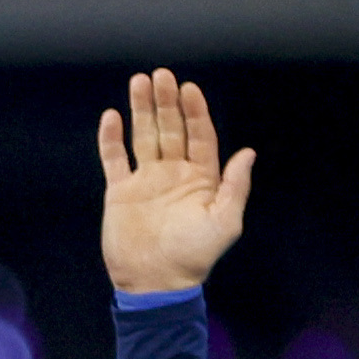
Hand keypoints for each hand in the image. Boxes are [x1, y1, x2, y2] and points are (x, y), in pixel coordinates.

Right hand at [97, 68, 255, 293]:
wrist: (155, 282)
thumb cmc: (194, 255)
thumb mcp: (225, 222)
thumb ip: (234, 186)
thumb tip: (247, 153)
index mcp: (201, 178)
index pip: (199, 136)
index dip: (195, 112)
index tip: (189, 89)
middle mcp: (173, 173)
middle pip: (170, 129)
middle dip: (166, 102)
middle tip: (161, 75)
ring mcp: (145, 180)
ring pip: (143, 136)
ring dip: (141, 110)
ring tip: (138, 82)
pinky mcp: (120, 191)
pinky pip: (114, 159)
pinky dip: (111, 138)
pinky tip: (111, 116)